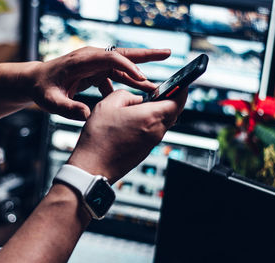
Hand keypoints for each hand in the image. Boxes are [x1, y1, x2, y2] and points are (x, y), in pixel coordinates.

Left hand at [30, 46, 170, 119]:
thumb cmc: (42, 89)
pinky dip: (127, 84)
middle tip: (169, 54)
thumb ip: (67, 108)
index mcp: (82, 60)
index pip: (110, 58)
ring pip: (123, 66)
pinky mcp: (96, 70)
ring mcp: (95, 63)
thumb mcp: (50, 101)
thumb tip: (87, 115)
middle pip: (123, 54)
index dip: (127, 67)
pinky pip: (116, 76)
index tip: (142, 79)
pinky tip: (136, 96)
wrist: (36, 82)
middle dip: (146, 55)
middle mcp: (91, 57)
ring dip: (139, 75)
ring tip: (156, 87)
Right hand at [67, 89, 186, 183]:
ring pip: (164, 122)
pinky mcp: (145, 151)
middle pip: (174, 112)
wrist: (93, 166)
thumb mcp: (107, 105)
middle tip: (161, 92)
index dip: (181, 90)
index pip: (178, 101)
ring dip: (159, 112)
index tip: (180, 83)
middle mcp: (155, 131)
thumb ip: (125, 95)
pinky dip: (150, 123)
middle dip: (171, 100)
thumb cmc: (98, 138)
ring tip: (142, 106)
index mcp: (150, 116)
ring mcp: (151, 143)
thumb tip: (135, 98)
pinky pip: (155, 132)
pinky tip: (135, 121)